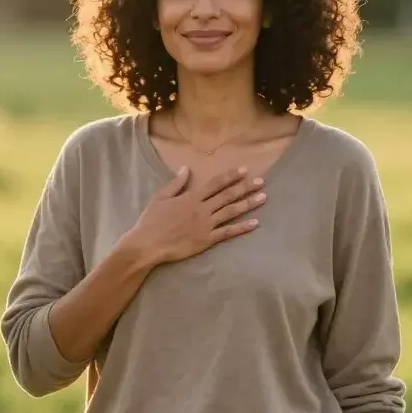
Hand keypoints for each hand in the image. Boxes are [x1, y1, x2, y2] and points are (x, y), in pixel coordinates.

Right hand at [130, 166, 265, 264]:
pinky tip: (255, 223)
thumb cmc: (151, 220)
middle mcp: (202, 209)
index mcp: (191, 197)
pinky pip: (227, 233)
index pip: (215, 183)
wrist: (148, 244)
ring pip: (231, 212)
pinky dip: (242, 228)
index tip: (244, 170)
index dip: (230, 176)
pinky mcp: (206, 240)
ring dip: (248, 203)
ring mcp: (206, 225)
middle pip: (228, 195)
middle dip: (245, 187)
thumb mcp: (160, 197)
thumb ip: (176, 183)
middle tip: (261, 181)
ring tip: (263, 197)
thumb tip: (186, 168)